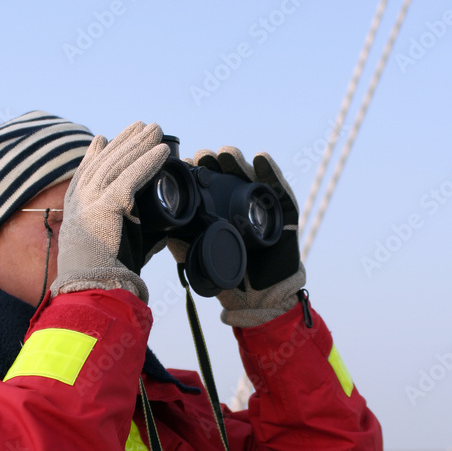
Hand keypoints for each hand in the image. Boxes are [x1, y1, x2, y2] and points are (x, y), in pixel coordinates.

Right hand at [51, 122, 169, 302]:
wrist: (91, 288)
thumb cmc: (102, 275)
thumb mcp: (113, 247)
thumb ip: (135, 235)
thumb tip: (165, 233)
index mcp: (76, 211)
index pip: (86, 174)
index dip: (96, 154)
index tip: (104, 138)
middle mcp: (80, 201)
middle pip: (105, 162)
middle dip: (124, 141)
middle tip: (141, 125)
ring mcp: (90, 201)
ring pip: (119, 164)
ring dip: (140, 144)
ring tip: (156, 129)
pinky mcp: (106, 206)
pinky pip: (131, 177)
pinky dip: (148, 162)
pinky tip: (162, 150)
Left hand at [168, 146, 305, 326]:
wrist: (264, 296)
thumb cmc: (235, 277)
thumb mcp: (207, 259)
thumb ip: (187, 247)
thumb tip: (167, 235)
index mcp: (222, 210)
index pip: (210, 184)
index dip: (199, 171)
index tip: (186, 162)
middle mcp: (242, 202)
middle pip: (228, 174)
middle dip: (215, 162)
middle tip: (204, 156)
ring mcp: (264, 203)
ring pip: (250, 174)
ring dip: (237, 162)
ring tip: (226, 154)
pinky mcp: (284, 208)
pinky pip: (279, 185)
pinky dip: (271, 170)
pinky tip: (260, 158)